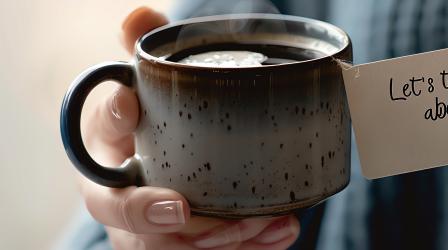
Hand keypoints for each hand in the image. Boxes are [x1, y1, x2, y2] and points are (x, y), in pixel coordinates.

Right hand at [77, 6, 299, 249]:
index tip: (129, 104)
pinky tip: (282, 230)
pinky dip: (252, 246)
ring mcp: (151, 227)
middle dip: (149, 213)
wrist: (160, 162)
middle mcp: (121, 191)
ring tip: (263, 219)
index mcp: (107, 144)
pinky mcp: (185, 245)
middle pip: (123, 212)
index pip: (95, 131)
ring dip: (218, 236)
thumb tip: (139, 14)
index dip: (108, 119)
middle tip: (182, 207)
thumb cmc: (153, 122)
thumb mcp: (147, 85)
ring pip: (172, 245)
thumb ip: (145, 50)